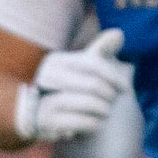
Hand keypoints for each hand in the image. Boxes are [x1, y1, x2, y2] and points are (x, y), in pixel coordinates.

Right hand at [13, 28, 128, 142]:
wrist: (31, 117)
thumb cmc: (64, 88)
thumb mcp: (79, 66)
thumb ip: (99, 50)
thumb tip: (120, 33)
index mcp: (56, 61)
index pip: (93, 64)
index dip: (114, 76)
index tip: (125, 88)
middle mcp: (47, 76)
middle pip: (93, 84)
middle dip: (109, 94)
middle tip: (114, 102)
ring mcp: (45, 98)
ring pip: (89, 102)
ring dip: (104, 109)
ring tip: (106, 112)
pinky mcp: (47, 121)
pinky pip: (82, 121)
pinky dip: (94, 123)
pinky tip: (96, 123)